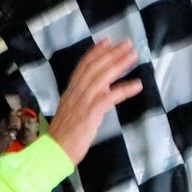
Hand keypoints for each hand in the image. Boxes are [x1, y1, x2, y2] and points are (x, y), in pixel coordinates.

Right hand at [44, 38, 144, 165]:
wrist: (54, 151)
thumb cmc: (64, 135)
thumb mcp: (73, 111)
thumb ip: (86, 98)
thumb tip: (104, 88)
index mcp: (71, 91)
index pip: (83, 65)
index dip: (96, 51)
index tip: (107, 40)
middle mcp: (76, 92)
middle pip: (95, 67)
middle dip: (112, 53)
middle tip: (127, 43)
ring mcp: (83, 101)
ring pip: (102, 77)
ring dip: (119, 64)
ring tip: (133, 56)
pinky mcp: (91, 113)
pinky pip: (110, 97)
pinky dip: (124, 89)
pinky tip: (137, 85)